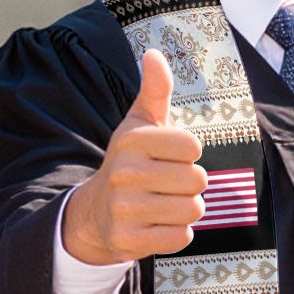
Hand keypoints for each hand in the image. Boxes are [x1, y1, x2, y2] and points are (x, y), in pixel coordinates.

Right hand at [60, 48, 208, 264]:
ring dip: (187, 209)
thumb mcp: (140, 124)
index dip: (188, 153)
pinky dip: (177, 233)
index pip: (193, 146)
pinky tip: (158, 224)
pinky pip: (181, 237)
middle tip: (168, 184)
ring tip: (165, 203)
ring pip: (193, 209)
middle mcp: (125, 173)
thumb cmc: (130, 162)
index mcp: (132, 140)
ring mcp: (125, 209)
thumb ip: (155, 90)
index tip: (169, 156)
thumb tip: (154, 54)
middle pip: (197, 180)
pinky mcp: (129, 240)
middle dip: (190, 184)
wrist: (96, 212)